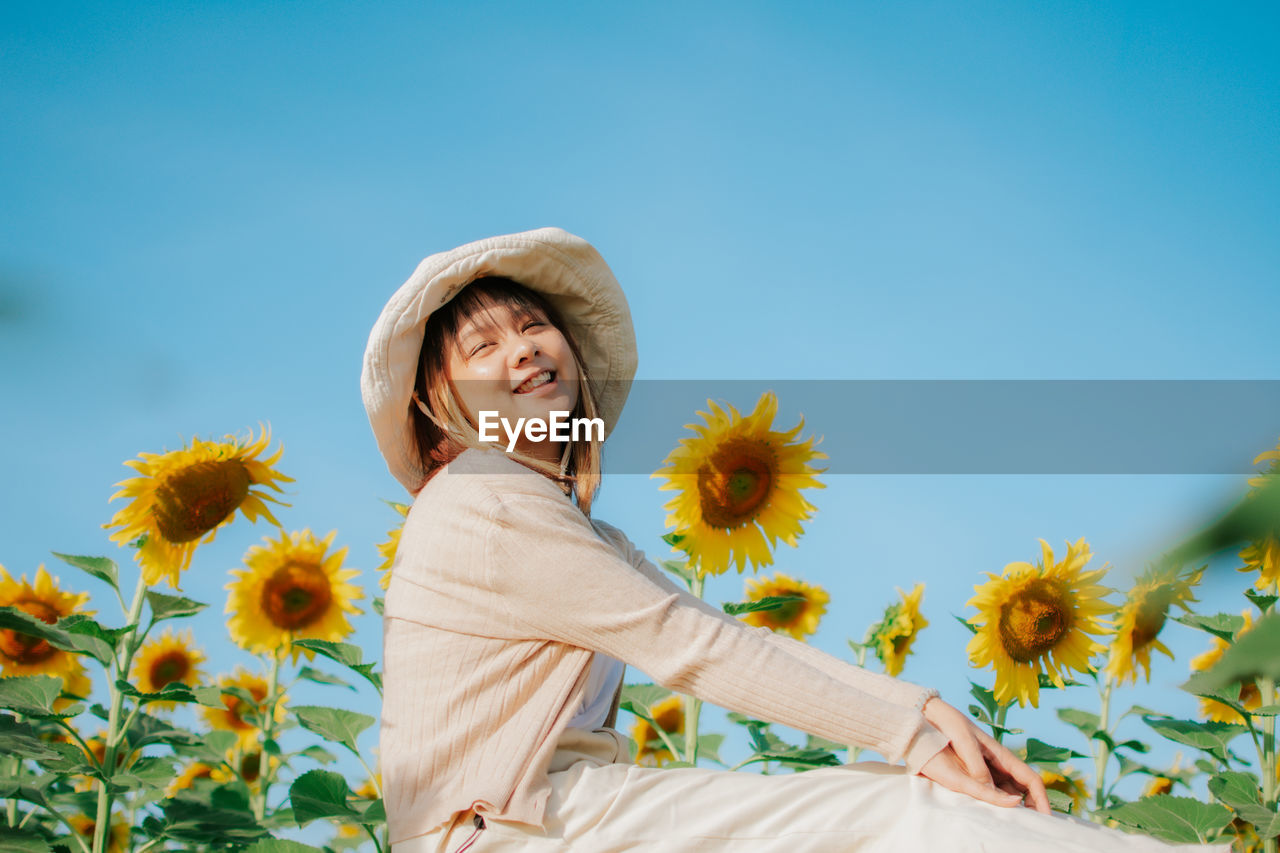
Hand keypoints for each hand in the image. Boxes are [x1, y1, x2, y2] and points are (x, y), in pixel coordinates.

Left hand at [915, 697, 1050, 813]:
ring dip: (1017, 808)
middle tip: (1032, 827)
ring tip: (1017, 826)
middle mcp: (998, 763)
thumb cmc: (949, 723)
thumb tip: (993, 792)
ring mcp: (987, 768)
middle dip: (1033, 807)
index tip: (1046, 817)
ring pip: (1010, 792)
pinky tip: (995, 815)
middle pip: (1024, 789)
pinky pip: (993, 790)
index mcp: (1001, 755)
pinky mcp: (974, 771)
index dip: (1041, 798)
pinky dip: (999, 803)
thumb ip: (977, 767)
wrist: (931, 713)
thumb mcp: (963, 742)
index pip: (1031, 779)